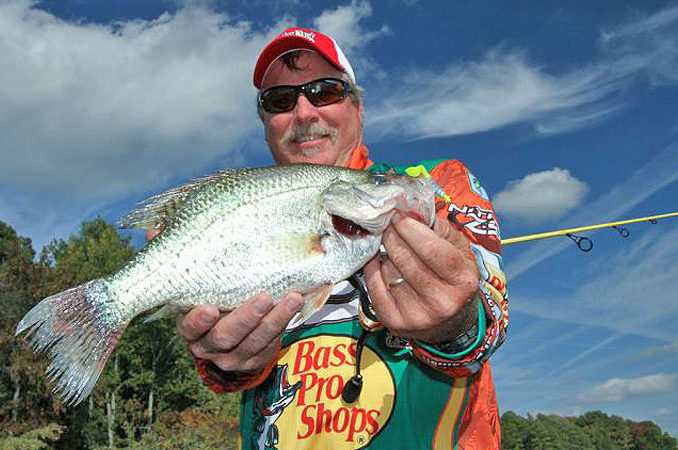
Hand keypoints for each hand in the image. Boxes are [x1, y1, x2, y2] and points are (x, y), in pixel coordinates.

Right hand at [145, 228, 302, 373]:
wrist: (228, 339)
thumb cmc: (208, 299)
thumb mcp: (192, 284)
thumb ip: (178, 259)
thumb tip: (154, 231)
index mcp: (190, 326)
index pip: (188, 327)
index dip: (197, 321)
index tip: (208, 308)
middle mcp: (209, 345)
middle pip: (224, 337)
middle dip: (244, 319)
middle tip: (262, 298)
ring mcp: (234, 355)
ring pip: (254, 342)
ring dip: (274, 320)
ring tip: (291, 298)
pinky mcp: (256, 358)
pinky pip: (273, 343)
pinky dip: (287, 324)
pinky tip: (299, 304)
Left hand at [363, 214, 479, 343]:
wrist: (451, 322)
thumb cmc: (454, 278)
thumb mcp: (459, 251)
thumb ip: (438, 228)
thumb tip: (410, 211)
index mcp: (462, 281)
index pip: (432, 249)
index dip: (411, 229)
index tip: (398, 215)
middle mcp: (441, 302)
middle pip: (406, 259)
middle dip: (392, 235)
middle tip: (388, 224)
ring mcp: (416, 315)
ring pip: (388, 270)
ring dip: (385, 252)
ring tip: (389, 244)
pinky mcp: (394, 321)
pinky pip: (374, 285)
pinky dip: (373, 268)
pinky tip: (378, 260)